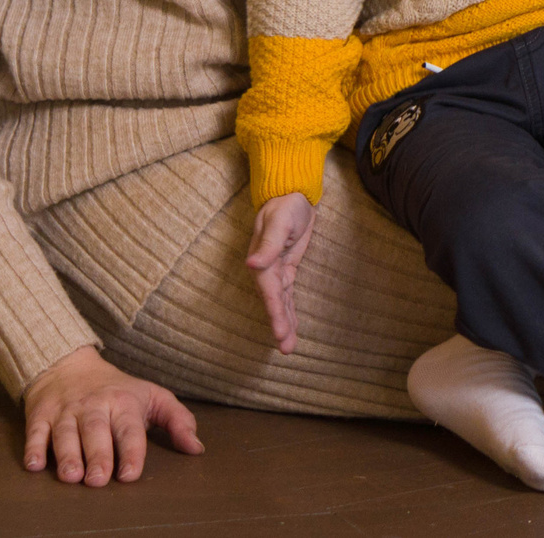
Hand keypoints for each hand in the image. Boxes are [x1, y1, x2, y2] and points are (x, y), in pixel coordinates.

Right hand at [23, 343, 202, 485]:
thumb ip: (177, 420)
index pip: (129, 429)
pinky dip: (33, 447)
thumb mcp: (152, 396)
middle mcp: (94, 406)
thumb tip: (197, 449)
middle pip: (96, 432)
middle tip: (97, 480)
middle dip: (97, 456)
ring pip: (65, 434)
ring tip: (71, 477)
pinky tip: (34, 464)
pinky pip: (35, 432)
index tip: (129, 474)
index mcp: (123, 403)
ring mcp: (65, 411)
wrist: (68, 363)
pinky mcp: (40, 415)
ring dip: (67, 455)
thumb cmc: (117, 388)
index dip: (131, 451)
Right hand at [246, 191, 315, 353]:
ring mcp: (276, 270)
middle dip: (279, 324)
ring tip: (288, 348)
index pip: (269, 290)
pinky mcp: (286, 269)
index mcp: (263, 259)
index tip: (280, 333)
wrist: (291, 194)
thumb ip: (268, 244)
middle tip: (286, 348)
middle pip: (273, 301)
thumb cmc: (285, 205)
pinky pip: (286, 295)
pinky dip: (289, 311)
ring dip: (284, 323)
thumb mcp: (279, 221)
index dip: (275, 312)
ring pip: (280, 302)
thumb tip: (252, 265)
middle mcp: (266, 268)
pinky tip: (290, 328)